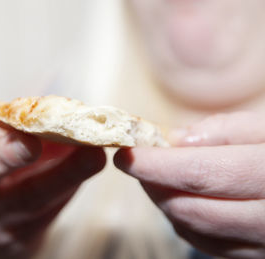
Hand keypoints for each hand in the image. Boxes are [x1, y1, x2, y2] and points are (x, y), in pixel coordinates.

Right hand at [0, 96, 105, 258]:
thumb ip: (13, 117)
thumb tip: (59, 74)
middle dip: (5, 155)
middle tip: (32, 141)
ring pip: (26, 199)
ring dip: (62, 175)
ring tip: (92, 155)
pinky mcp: (19, 235)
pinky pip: (51, 208)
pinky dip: (75, 183)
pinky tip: (95, 163)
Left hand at [114, 112, 264, 258]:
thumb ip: (226, 130)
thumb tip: (175, 142)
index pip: (202, 173)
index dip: (155, 164)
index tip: (125, 153)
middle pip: (191, 208)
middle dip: (153, 184)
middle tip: (139, 162)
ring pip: (194, 231)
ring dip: (164, 202)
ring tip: (158, 177)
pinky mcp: (259, 256)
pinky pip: (209, 246)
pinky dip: (184, 222)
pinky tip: (181, 198)